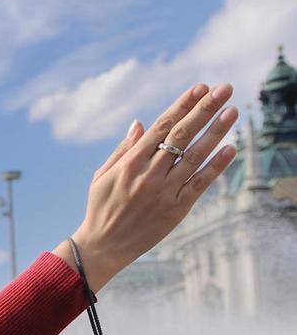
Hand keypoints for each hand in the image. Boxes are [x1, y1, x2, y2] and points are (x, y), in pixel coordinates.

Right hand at [58, 82, 238, 290]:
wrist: (104, 246)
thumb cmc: (102, 208)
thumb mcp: (103, 175)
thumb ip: (123, 149)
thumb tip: (140, 124)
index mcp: (131, 162)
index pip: (162, 126)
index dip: (183, 105)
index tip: (200, 88)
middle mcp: (149, 173)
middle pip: (182, 134)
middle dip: (205, 109)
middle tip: (225, 89)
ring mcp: (164, 191)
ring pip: (194, 155)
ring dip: (216, 131)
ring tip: (232, 110)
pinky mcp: (176, 208)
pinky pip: (200, 183)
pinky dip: (216, 166)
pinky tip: (230, 149)